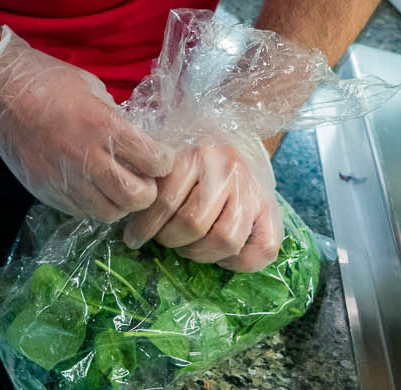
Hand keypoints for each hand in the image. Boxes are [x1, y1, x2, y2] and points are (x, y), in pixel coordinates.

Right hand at [0, 27, 173, 222]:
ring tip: (118, 188)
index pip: (152, 160)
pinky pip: (80, 212)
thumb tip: (134, 139)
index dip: (164, 162)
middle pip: (134, 197)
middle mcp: (85, 157)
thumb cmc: (48, 80)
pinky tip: (92, 189)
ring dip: (120, 203)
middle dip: (148, 191)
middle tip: (145, 179)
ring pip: (108, 212)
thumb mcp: (92, 88)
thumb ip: (115, 118)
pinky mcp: (45, 191)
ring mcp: (63, 179)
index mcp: (101, 125)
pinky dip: (93, 205)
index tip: (162, 158)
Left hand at [122, 139, 282, 271]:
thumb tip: (128, 219)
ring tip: (188, 248)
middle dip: (172, 240)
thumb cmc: (197, 157)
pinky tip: (221, 257)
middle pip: (193, 224)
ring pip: (225, 240)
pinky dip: (239, 263)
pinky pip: (261, 250)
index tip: (133, 239)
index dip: (145, 227)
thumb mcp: (172, 157)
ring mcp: (253, 190)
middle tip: (165, 240)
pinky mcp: (272, 209)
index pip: (165, 201)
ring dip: (200, 254)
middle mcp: (228, 169)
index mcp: (196, 154)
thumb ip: (156, 183)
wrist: (239, 139)